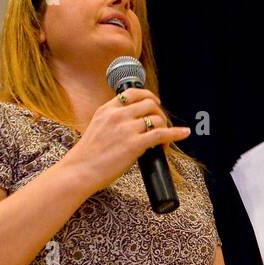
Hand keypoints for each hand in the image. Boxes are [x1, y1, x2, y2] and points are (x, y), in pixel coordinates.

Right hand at [58, 89, 191, 195]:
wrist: (80, 171)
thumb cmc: (87, 156)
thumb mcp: (96, 128)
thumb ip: (112, 121)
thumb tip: (131, 124)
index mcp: (107, 109)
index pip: (133, 93)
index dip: (148, 96)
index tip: (155, 103)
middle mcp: (117, 115)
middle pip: (149, 104)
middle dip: (159, 114)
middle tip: (160, 126)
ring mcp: (126, 129)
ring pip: (156, 118)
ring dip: (165, 127)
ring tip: (162, 141)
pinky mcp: (134, 144)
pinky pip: (162, 134)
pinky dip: (176, 133)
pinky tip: (184, 133)